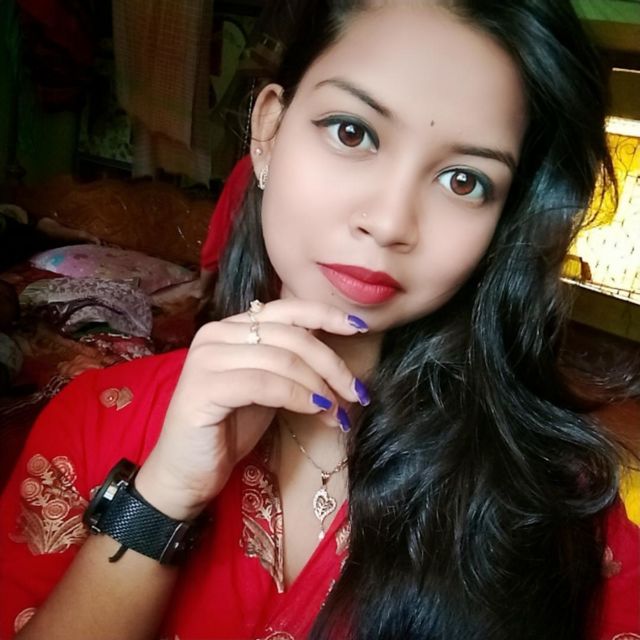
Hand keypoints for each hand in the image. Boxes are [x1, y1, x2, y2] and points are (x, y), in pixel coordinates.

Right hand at [134, 299, 367, 519]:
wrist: (188, 472)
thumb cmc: (229, 429)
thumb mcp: (269, 388)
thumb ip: (291, 365)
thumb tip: (338, 363)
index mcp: (232, 327)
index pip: (286, 309)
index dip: (326, 315)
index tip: (360, 328)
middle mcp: (216, 334)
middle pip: (290, 336)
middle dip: (331, 364)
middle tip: (355, 392)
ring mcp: (206, 358)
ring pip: (281, 359)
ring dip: (318, 385)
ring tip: (336, 410)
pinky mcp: (202, 387)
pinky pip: (264, 383)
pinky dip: (297, 396)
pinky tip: (315, 410)